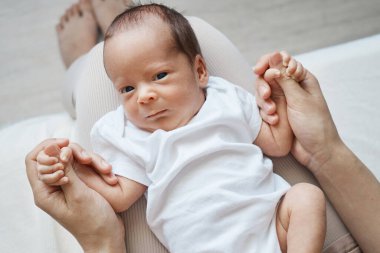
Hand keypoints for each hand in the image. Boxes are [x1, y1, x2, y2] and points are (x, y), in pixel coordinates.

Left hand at [26, 139, 125, 252]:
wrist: (107, 236)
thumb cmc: (92, 221)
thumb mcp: (79, 194)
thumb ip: (66, 170)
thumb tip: (55, 148)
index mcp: (44, 192)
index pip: (34, 160)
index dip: (47, 147)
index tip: (66, 143)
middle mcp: (51, 188)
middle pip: (52, 157)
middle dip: (70, 152)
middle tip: (87, 158)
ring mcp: (64, 187)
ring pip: (69, 161)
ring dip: (85, 159)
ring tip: (102, 168)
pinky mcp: (76, 186)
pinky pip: (80, 168)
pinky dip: (92, 165)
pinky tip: (104, 171)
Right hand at [254, 53, 341, 171]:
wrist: (316, 151)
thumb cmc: (314, 124)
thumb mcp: (299, 99)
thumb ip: (284, 78)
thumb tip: (274, 55)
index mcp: (301, 78)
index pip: (280, 61)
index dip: (267, 62)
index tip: (258, 70)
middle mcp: (291, 86)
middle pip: (267, 75)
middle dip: (263, 85)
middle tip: (266, 96)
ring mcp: (282, 99)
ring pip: (263, 91)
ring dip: (264, 101)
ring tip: (272, 113)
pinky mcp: (276, 112)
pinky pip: (263, 106)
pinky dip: (265, 112)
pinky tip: (273, 120)